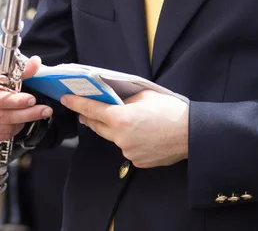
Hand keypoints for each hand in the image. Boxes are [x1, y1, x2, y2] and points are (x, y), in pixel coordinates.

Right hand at [0, 56, 52, 141]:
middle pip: (4, 117)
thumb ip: (17, 68)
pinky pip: (0, 136)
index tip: (33, 99)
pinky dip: (12, 129)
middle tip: (46, 110)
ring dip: (21, 122)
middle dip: (28, 114)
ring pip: (4, 129)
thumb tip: (36, 63)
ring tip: (29, 112)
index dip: (18, 102)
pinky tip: (17, 119)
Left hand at [60, 90, 188, 167]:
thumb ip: (124, 99)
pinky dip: (127, 141)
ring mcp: (127, 151)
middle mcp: (120, 137)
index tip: (65, 99)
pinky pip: (125, 149)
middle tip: (85, 111)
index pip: (91, 109)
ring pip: (111, 138)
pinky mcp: (136, 161)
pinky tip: (140, 135)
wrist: (192, 134)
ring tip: (123, 121)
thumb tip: (112, 101)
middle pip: (96, 126)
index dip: (76, 103)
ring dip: (112, 130)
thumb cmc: (170, 111)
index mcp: (120, 118)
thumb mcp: (144, 96)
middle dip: (90, 117)